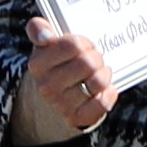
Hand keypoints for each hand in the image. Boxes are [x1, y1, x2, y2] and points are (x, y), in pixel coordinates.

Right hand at [7, 19, 116, 143]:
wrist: (54, 99)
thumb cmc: (58, 64)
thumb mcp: (46, 45)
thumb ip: (39, 29)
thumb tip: (44, 33)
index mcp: (38, 63)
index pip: (73, 45)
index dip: (84, 42)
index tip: (81, 46)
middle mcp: (45, 85)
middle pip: (88, 63)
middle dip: (97, 58)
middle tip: (93, 60)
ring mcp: (59, 103)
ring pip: (98, 82)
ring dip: (104, 76)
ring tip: (97, 74)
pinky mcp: (75, 117)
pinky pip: (102, 103)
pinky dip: (108, 94)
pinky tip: (102, 90)